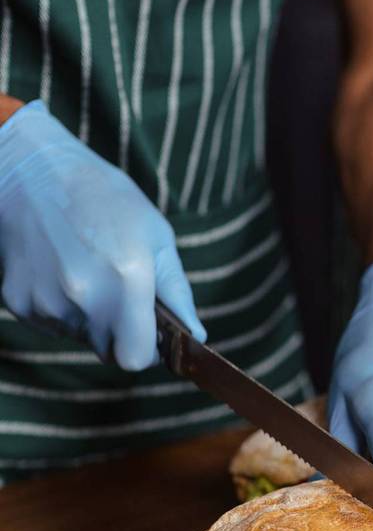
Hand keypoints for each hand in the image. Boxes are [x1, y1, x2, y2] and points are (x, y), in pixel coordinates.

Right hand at [0, 101, 204, 368]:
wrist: (31, 172)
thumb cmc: (105, 199)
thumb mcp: (156, 236)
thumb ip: (177, 292)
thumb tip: (196, 336)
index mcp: (128, 279)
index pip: (138, 358)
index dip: (149, 351)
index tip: (152, 334)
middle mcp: (84, 296)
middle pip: (110, 352)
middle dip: (122, 333)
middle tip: (120, 292)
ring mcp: (46, 300)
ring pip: (80, 337)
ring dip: (91, 317)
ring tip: (87, 269)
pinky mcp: (17, 301)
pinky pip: (51, 322)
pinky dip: (61, 306)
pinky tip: (61, 269)